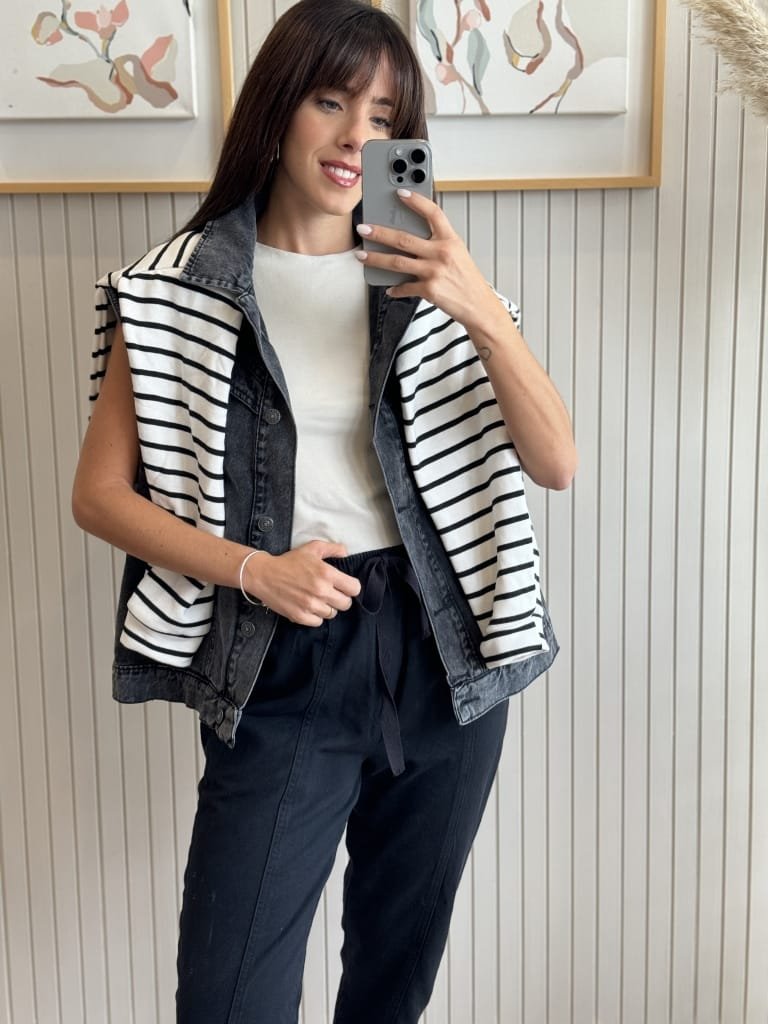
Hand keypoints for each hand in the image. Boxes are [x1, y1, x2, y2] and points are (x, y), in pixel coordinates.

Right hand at [243, 540, 361, 626]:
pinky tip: (309, 607)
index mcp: (327, 574)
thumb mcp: (312, 548)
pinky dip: (316, 616)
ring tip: (318, 599)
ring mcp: (310, 605)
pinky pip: (318, 622)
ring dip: (327, 607)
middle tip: (331, 593)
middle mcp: (321, 591)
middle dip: (341, 598)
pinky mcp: (300, 616)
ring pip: (332, 614)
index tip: (344, 586)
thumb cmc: (289, 561)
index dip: (351, 587)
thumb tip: (346, 553)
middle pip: (346, 604)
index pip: (354, 588)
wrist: (264, 574)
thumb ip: (333, 549)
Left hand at [355, 189, 505, 334]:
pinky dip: (395, 289)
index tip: (400, 193)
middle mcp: (442, 253)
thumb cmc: (468, 280)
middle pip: (403, 239)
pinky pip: (405, 287)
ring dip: (375, 258)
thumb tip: (409, 240)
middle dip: (379, 232)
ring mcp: (434, 271)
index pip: (433, 213)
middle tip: (363, 228)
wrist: (479, 306)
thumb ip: (437, 244)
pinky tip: (389, 288)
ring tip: (362, 255)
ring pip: (397, 262)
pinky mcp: (429, 290)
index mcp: (451, 240)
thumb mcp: (457, 255)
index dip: (416, 201)